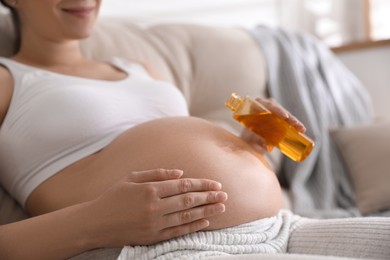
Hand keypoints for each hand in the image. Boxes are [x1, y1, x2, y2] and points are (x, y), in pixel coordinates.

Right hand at [85, 169, 227, 246]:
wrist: (95, 223)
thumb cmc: (113, 196)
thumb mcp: (132, 177)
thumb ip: (157, 173)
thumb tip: (181, 173)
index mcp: (149, 189)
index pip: (183, 185)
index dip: (202, 184)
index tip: (216, 184)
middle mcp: (154, 207)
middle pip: (189, 200)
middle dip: (209, 197)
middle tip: (225, 195)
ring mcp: (154, 224)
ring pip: (187, 216)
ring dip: (207, 211)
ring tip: (221, 208)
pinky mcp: (152, 237)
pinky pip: (178, 232)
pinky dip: (193, 227)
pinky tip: (205, 222)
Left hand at [240, 97, 305, 153]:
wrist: (247, 140)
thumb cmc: (247, 137)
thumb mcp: (249, 139)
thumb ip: (256, 142)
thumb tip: (266, 148)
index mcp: (255, 106)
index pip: (267, 105)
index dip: (277, 110)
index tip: (284, 117)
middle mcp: (264, 105)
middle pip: (278, 109)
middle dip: (289, 117)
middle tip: (296, 124)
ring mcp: (272, 110)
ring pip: (284, 114)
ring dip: (293, 121)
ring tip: (301, 129)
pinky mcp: (279, 116)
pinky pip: (287, 119)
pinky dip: (294, 124)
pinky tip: (301, 129)